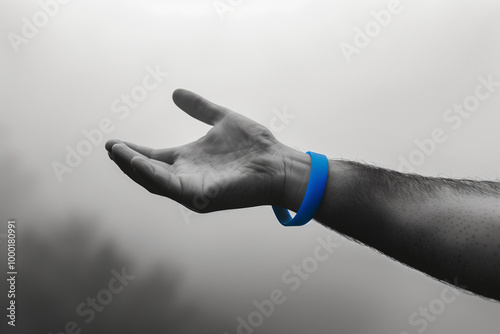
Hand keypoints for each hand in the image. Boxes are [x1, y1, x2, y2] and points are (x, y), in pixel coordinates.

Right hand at [105, 89, 309, 212]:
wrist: (279, 163)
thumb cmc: (254, 146)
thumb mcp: (222, 120)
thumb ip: (200, 108)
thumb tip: (176, 93)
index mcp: (189, 161)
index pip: (153, 158)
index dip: (133, 151)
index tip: (114, 142)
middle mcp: (187, 177)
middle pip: (149, 173)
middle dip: (128, 162)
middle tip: (111, 148)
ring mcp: (194, 189)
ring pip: (156, 182)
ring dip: (135, 169)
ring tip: (118, 153)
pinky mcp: (203, 196)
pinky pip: (173, 188)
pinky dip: (154, 177)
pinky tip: (140, 163)